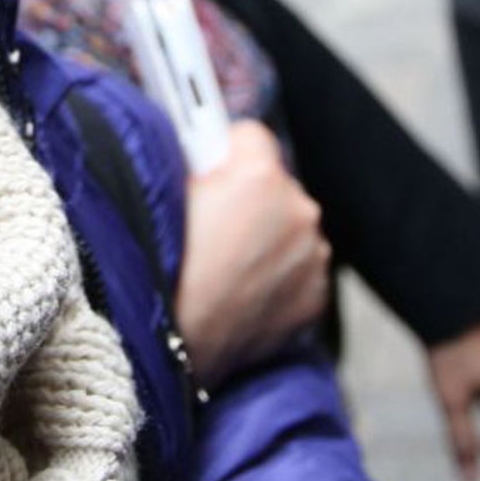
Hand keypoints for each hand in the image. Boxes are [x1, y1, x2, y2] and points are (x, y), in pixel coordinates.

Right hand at [174, 120, 330, 387]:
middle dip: (250, 199)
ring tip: (226, 269)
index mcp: (260, 175)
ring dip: (268, 240)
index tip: (211, 170)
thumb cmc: (162, 268)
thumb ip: (199, 165)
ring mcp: (313, 254)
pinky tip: (244, 292)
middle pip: (275, 185)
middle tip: (214, 228)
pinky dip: (279, 277)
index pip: (249, 136)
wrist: (175, 344)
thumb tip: (203, 151)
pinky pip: (300, 270)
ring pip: (290, 229)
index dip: (224, 154)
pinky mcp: (317, 294)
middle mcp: (298, 209)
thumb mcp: (167, 194)